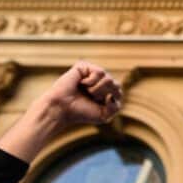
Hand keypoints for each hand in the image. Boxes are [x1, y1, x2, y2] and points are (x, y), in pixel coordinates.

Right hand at [0, 61, 121, 161]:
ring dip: (97, 89)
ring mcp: (92, 73)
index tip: (98, 104)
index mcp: (106, 91)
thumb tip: (113, 96)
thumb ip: (115, 108)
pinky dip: (92, 82)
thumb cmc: (81, 112)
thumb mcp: (103, 116)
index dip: (111, 100)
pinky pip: (99, 72)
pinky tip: (82, 83)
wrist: (63, 108)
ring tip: (86, 91)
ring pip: (108, 78)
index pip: (119, 92)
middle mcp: (100, 81)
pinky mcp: (84, 66)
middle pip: (116, 85)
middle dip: (104, 95)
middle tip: (90, 97)